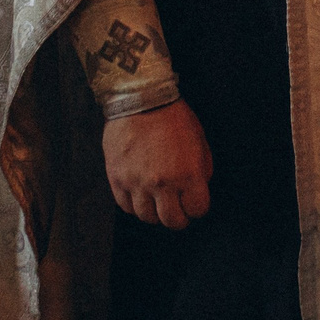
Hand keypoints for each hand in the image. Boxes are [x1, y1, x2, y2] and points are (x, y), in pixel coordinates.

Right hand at [103, 99, 213, 228]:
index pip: (198, 210)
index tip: (194, 203)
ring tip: (157, 200)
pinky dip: (134, 204)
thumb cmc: (173, 116)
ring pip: (148, 217)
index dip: (198, 208)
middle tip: (177, 208)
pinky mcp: (117, 179)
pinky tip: (140, 193)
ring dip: (155, 212)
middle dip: (178, 217)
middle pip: (172, 221)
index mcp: (188, 175)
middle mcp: (163, 184)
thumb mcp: (200, 139)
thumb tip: (199, 187)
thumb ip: (202, 168)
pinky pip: (126, 206)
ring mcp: (137, 183)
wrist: (140, 98)